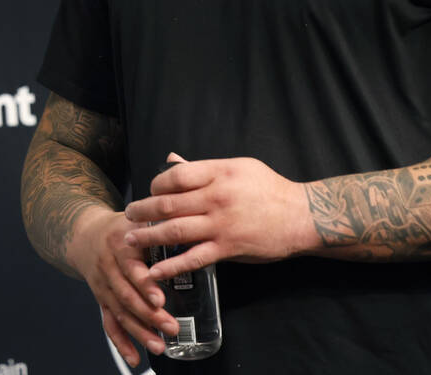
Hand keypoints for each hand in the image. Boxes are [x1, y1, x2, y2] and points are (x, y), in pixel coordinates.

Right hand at [69, 207, 177, 366]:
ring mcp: (104, 287)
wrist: (84, 235)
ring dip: (139, 333)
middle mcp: (109, 268)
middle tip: (171, 327)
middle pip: (127, 296)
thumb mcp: (138, 218)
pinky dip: (121, 343)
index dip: (145, 285)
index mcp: (120, 246)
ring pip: (120, 314)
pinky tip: (135, 358)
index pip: (132, 268)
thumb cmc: (119, 227)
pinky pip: (109, 324)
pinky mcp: (102, 301)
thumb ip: (160, 224)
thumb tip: (189, 227)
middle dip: (149, 315)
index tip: (160, 299)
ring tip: (159, 346)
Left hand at [122, 153, 313, 280]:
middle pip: (168, 203)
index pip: (175, 176)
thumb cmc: (269, 189)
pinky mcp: (228, 248)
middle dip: (143, 211)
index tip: (149, 192)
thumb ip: (203, 167)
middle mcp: (216, 196)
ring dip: (148, 236)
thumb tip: (172, 159)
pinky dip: (171, 266)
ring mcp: (221, 224)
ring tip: (131, 240)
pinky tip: (155, 271)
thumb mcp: (239, 167)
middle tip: (128, 216)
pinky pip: (193, 258)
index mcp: (218, 172)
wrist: (301, 215)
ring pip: (175, 230)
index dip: (156, 185)